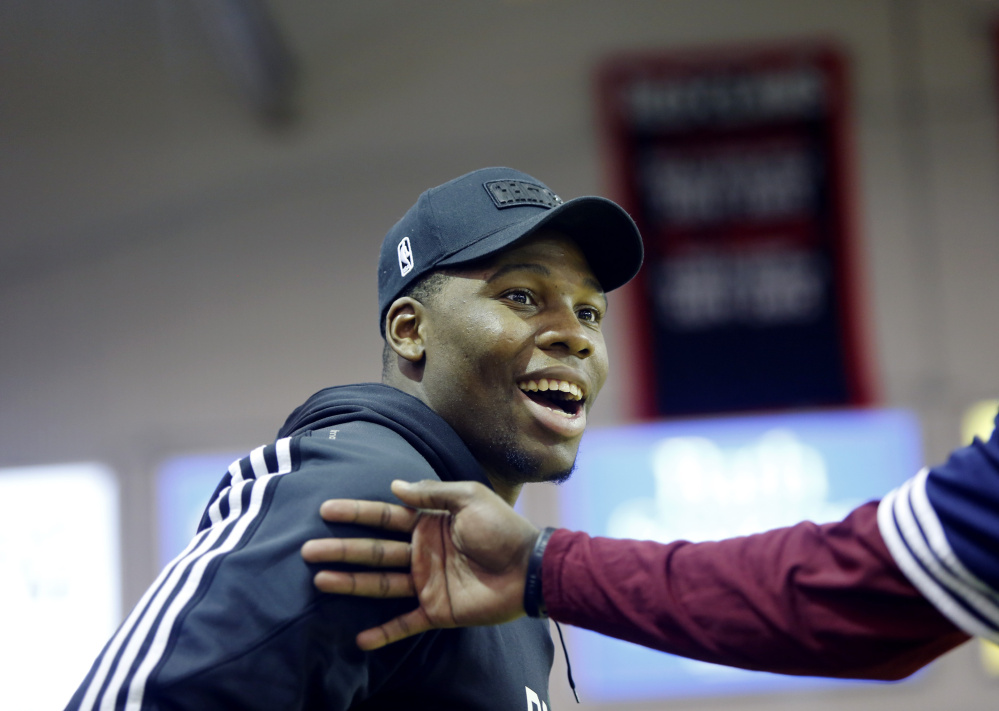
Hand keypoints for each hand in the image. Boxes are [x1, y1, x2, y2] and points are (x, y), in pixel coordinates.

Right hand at [301, 479, 540, 649]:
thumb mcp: (469, 498)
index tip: (326, 511)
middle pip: (373, 551)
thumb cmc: (503, 529)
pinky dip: (383, 634)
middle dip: (341, 550)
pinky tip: (359, 640)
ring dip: (350, 583)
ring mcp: (426, 583)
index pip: (384, 517)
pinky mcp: (436, 610)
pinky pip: (404, 624)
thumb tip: (394, 486)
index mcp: (428, 524)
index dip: (356, 513)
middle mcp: (421, 553)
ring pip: (380, 584)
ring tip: (319, 581)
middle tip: (307, 549)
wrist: (530, 569)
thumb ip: (432, 493)